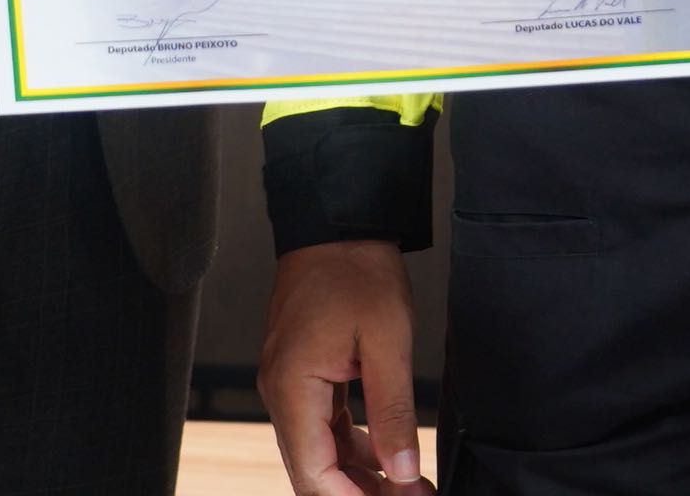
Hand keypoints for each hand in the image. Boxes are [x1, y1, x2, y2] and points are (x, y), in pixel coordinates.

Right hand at [262, 240, 421, 492]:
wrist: (337, 222)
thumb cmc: (357, 270)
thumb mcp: (388, 341)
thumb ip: (393, 412)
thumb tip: (403, 470)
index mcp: (293, 387)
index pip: (314, 472)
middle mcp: (281, 392)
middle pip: (313, 469)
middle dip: (360, 493)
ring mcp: (289, 384)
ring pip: (319, 451)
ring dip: (360, 475)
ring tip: (408, 486)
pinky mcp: (303, 375)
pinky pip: (322, 426)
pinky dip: (352, 447)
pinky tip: (387, 457)